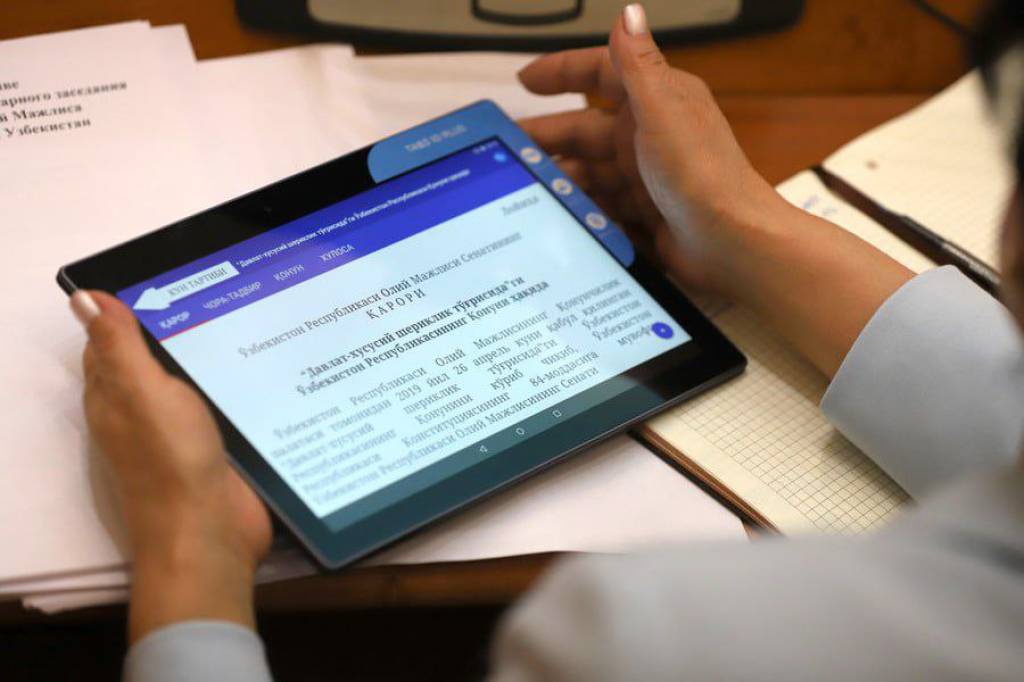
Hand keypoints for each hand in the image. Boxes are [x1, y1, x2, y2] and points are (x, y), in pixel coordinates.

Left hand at [72, 290, 270, 641]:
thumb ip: (119, 346)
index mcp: (114, 398)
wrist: (210, 533)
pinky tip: (262, 372)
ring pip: (192, 385)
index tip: (171, 280)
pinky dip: (235, 389)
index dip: (131, 310)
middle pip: (153, 362)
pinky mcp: (213, 450)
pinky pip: (221, 409)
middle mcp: (141, 415)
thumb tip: (85, 296)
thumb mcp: (142, 393)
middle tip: (225, 291)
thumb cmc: (170, 460)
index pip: (110, 342)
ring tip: (252, 319)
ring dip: (214, 360)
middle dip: (180, 330)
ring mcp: (178, 435)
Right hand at [517, 6, 788, 297]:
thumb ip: (637, 63)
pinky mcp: (645, 214)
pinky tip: (559, 218)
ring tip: (527, 192)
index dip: (561, 73)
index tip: (524, 81)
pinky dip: (581, 211)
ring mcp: (647, 177)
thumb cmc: (702, 173)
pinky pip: (602, 207)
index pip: (600, 74)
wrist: (732, 244)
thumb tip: (628, 10)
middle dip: (547, 138)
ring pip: (589, 172)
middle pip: (585, 130)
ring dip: (561, 180)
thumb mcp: (661, 110)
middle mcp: (650, 136)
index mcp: (656, 100)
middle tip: (508, 151)